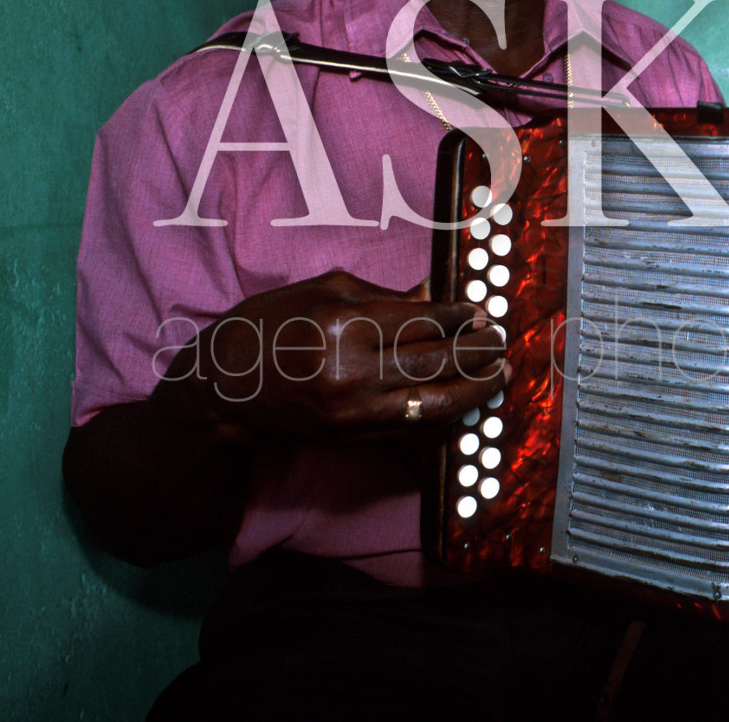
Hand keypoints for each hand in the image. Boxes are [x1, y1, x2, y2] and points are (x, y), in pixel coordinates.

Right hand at [165, 270, 507, 442]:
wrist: (227, 385)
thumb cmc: (274, 325)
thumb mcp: (326, 291)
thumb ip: (387, 295)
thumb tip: (438, 294)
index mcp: (345, 325)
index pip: (424, 322)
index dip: (462, 318)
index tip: (483, 313)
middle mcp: (352, 371)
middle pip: (436, 362)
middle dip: (479, 352)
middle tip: (501, 341)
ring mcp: (354, 411)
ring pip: (434, 403)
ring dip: (475, 389)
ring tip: (500, 374)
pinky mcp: (354, 438)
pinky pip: (414, 427)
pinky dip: (446, 414)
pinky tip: (467, 399)